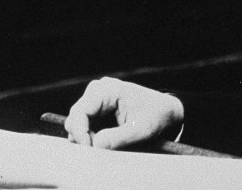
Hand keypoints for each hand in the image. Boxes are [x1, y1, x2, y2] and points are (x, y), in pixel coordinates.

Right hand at [63, 77, 184, 149]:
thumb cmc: (156, 115)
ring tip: (107, 146)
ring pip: (78, 124)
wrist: (166, 111)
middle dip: (83, 137)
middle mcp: (98, 92)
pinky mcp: (98, 111)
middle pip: (75, 118)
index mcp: (107, 90)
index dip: (80, 133)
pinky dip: (92, 138)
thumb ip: (119, 138)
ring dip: (87, 139)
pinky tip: (106, 143)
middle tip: (99, 151)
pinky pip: (86, 127)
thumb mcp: (142, 129)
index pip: (80, 112)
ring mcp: (96, 101)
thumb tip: (96, 145)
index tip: (90, 149)